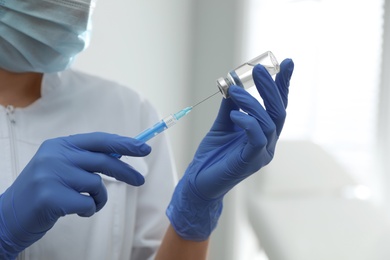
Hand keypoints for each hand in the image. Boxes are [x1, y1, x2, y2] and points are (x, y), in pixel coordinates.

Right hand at [0, 132, 150, 258]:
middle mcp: (55, 155)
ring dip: (99, 198)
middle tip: (140, 180)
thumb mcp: (62, 168)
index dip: (123, 143)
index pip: (99, 140)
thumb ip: (86, 160)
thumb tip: (120, 155)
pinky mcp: (50, 197)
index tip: (144, 147)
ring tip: (87, 203)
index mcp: (59, 145)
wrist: (8, 216)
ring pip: (96, 184)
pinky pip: (88, 203)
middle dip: (125, 171)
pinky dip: (89, 210)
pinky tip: (76, 211)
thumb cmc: (43, 192)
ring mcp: (51, 175)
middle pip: (103, 160)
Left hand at [167, 59, 293, 240]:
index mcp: (263, 133)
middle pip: (278, 111)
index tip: (286, 63)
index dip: (282, 85)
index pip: (277, 106)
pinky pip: (257, 138)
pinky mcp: (250, 162)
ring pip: (268, 122)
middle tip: (259, 70)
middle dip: (271, 89)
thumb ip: (231, 107)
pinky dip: (248, 122)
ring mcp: (262, 153)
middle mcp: (267, 143)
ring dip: (251, 103)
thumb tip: (233, 83)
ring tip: (234, 92)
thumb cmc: (212, 155)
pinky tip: (235, 115)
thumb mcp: (222, 125)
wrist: (198, 181)